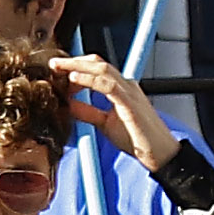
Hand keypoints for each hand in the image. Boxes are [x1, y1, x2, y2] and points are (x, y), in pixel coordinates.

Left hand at [53, 54, 173, 170]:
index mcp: (121, 89)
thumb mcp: (105, 124)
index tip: (58, 71)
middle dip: (74, 61)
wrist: (160, 154)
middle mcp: (126, 86)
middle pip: (98, 63)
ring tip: (59, 68)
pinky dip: (89, 80)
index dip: (77, 66)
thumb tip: (69, 105)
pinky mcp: (130, 103)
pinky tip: (74, 79)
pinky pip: (108, 85)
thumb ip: (88, 113)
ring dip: (78, 66)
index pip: (97, 69)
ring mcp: (129, 92)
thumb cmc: (138, 139)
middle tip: (54, 63)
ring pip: (102, 69)